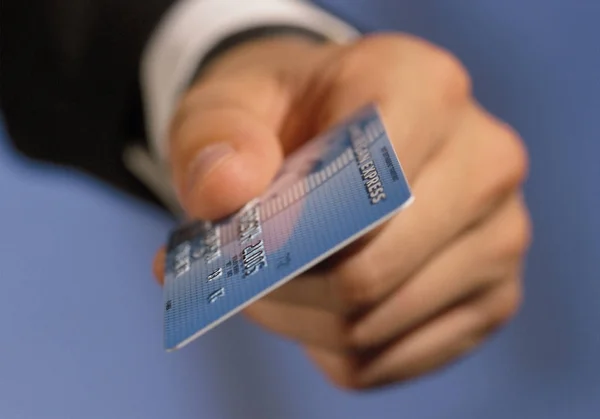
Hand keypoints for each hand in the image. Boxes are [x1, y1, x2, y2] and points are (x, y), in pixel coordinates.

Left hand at [153, 33, 530, 389]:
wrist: (340, 135)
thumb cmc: (288, 120)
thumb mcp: (231, 103)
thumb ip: (213, 136)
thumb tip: (226, 194)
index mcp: (424, 85)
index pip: (367, 179)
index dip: (292, 222)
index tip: (242, 233)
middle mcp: (484, 161)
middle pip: (366, 271)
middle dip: (284, 282)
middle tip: (239, 269)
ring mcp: (500, 237)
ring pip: (370, 325)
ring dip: (298, 317)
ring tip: (271, 281)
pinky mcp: (494, 298)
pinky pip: (386, 360)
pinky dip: (330, 347)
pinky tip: (317, 303)